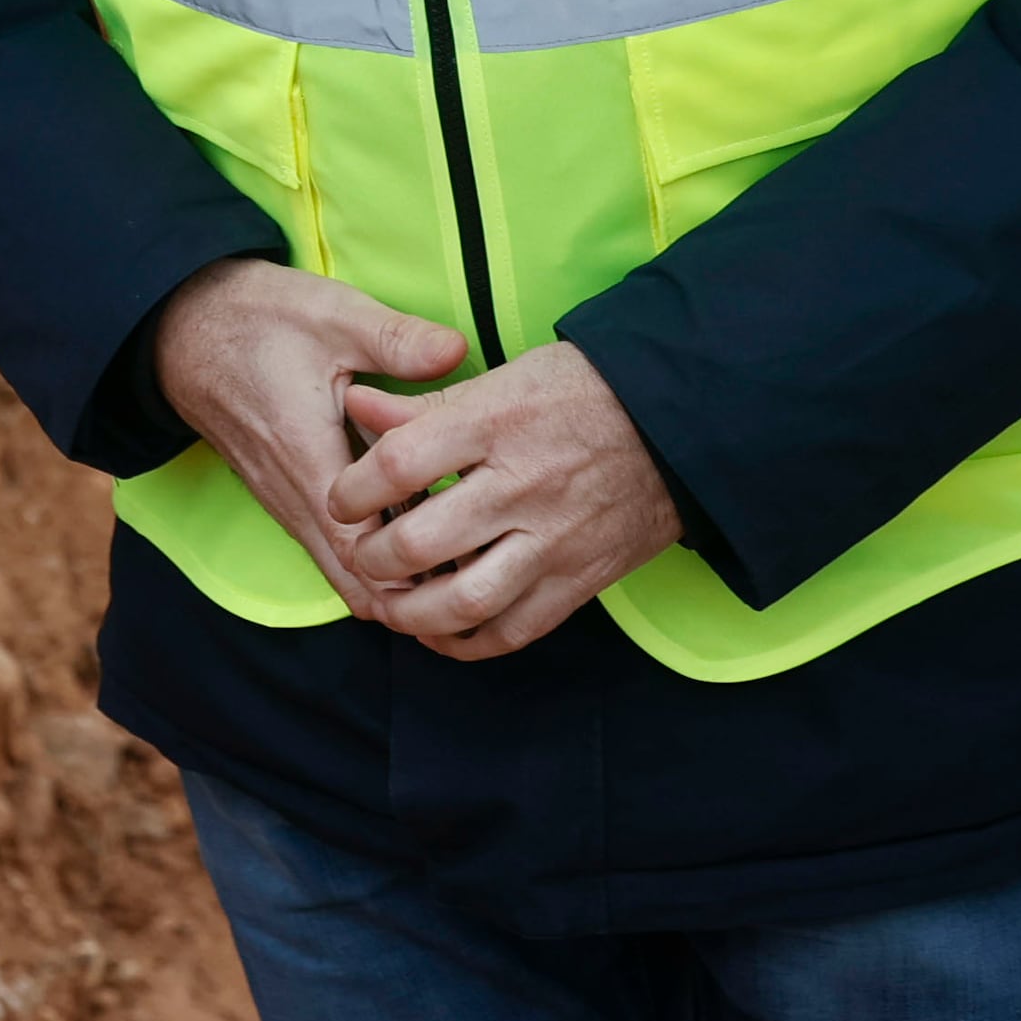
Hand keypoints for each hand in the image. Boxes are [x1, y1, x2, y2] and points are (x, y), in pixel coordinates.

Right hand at [149, 259, 468, 616]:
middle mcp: (290, 493)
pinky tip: (413, 537)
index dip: (415, 572)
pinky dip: (367, 558)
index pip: (360, 548)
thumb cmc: (254, 318)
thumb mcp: (331, 314)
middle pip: (352, 578)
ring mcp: (282, 499)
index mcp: (306, 455)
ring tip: (457, 568)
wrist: (178, 328)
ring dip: (391, 579)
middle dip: (413, 593)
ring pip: (339, 568)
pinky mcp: (281, 494)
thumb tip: (458, 350)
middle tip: (478, 581)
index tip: (472, 567)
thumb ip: (395, 339)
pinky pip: (326, 546)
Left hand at [328, 345, 681, 660]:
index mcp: (495, 424)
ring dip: (411, 614)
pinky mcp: (581, 578)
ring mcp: (554, 539)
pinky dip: (469, 642)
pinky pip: (516, 629)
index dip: (354, 489)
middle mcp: (522, 486)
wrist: (678, 425)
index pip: (399, 463)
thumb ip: (424, 402)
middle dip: (373, 559)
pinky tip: (440, 632)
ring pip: (465, 600)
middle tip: (359, 556)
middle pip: (421, 542)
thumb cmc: (582, 391)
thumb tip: (355, 407)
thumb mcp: (502, 378)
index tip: (342, 500)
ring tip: (389, 605)